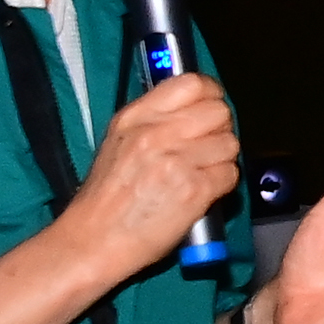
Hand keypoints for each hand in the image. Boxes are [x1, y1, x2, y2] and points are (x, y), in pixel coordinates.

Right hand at [70, 70, 246, 287]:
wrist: (93, 239)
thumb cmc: (106, 197)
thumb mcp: (120, 142)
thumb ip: (155, 121)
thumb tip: (196, 109)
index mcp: (137, 116)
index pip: (192, 83)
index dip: (211, 95)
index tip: (210, 110)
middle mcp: (157, 133)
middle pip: (219, 112)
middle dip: (219, 130)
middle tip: (207, 148)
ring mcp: (177, 161)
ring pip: (229, 143)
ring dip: (222, 159)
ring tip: (202, 173)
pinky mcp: (194, 190)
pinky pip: (230, 174)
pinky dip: (222, 184)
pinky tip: (203, 192)